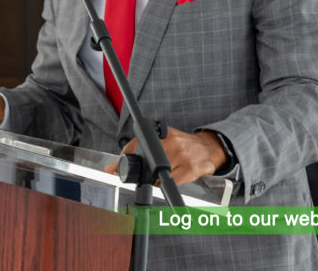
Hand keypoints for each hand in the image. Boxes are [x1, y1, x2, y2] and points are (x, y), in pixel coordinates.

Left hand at [106, 127, 226, 184]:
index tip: (115, 170)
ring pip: (157, 176)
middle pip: (146, 164)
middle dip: (139, 174)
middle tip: (141, 176)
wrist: (208, 148)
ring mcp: (183, 156)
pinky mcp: (192, 169)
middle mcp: (173, 142)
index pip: (135, 145)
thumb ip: (135, 150)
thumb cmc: (182, 145)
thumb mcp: (161, 140)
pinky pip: (171, 183)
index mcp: (163, 133)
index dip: (124, 159)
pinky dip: (165, 185)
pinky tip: (168, 180)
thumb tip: (109, 169)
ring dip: (153, 181)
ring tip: (158, 177)